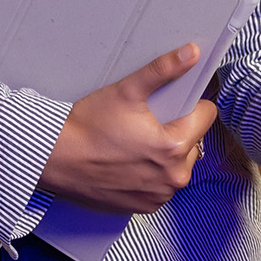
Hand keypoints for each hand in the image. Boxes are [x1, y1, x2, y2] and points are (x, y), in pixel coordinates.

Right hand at [40, 45, 218, 214]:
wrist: (55, 158)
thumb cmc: (86, 128)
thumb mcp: (127, 91)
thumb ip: (163, 70)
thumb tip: (191, 53)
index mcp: (174, 148)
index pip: (205, 117)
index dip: (190, 104)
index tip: (171, 104)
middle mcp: (172, 177)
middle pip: (193, 142)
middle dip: (176, 131)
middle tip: (145, 124)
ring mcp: (159, 195)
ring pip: (178, 165)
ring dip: (165, 154)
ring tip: (135, 143)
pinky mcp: (145, 206)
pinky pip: (161, 185)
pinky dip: (151, 174)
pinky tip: (129, 162)